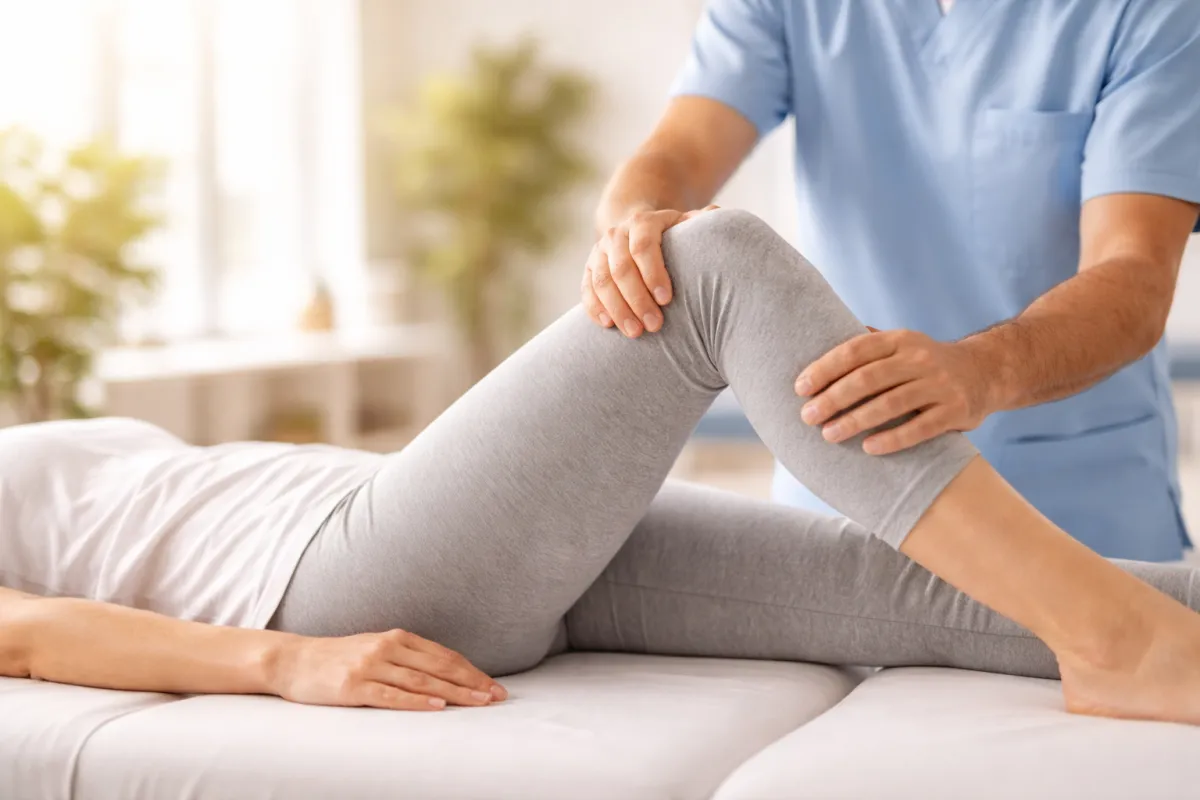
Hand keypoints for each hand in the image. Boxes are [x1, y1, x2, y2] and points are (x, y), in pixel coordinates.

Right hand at [270, 628, 506, 710]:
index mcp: (396, 637)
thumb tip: (443, 673)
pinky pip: (392, 695)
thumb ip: (406, 657)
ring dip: (454, 693)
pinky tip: (437, 707)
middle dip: (472, 683)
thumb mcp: (375, 648)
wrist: (293, 660)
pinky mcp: (354, 686)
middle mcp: (387, 647)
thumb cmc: (338, 658)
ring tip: (478, 702)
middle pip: (439, 667)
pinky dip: (418, 701)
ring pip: (422, 681)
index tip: (493, 686)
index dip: (472, 671)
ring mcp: (370, 666)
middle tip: (497, 697)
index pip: (444, 655)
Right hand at [582, 205, 719, 337]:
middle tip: (654, 326)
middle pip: (621, 268)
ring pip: (601, 281)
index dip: (653, 273)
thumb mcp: (686, 224)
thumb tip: (716, 213)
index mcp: (642, 222)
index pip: (644, 246)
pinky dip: (594, 308)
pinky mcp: (588, 269)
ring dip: (617, 309)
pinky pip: (587, 289)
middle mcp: (616, 235)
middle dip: (637, 299)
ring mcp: (599, 252)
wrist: (635, 230)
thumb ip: (703, 221)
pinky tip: (608, 325)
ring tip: (635, 333)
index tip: (667, 300)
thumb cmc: (671, 235)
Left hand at [795, 329, 993, 454]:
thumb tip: (818, 338)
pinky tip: (868, 448)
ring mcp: (940, 384)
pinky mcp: (956, 411)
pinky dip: (893, 439)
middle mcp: (920, 359)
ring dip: (856, 421)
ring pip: (891, 404)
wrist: (986, 372)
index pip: (855, 350)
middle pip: (869, 378)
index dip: (825, 368)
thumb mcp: (901, 344)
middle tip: (808, 417)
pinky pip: (920, 428)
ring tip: (830, 435)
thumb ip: (867, 344)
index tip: (800, 388)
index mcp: (900, 340)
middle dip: (834, 398)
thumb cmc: (927, 363)